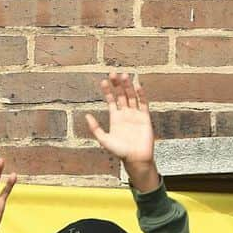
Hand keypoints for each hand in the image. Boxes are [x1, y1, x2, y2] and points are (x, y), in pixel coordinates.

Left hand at [85, 73, 159, 192]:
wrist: (135, 159)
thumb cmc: (120, 152)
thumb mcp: (104, 140)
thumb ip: (95, 128)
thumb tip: (86, 115)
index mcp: (115, 118)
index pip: (111, 101)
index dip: (107, 91)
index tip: (103, 81)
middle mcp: (125, 114)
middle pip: (121, 95)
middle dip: (117, 85)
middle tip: (113, 73)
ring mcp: (135, 115)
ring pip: (131, 97)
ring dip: (128, 86)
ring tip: (124, 75)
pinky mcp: (145, 117)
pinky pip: (143, 103)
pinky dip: (141, 94)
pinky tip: (137, 85)